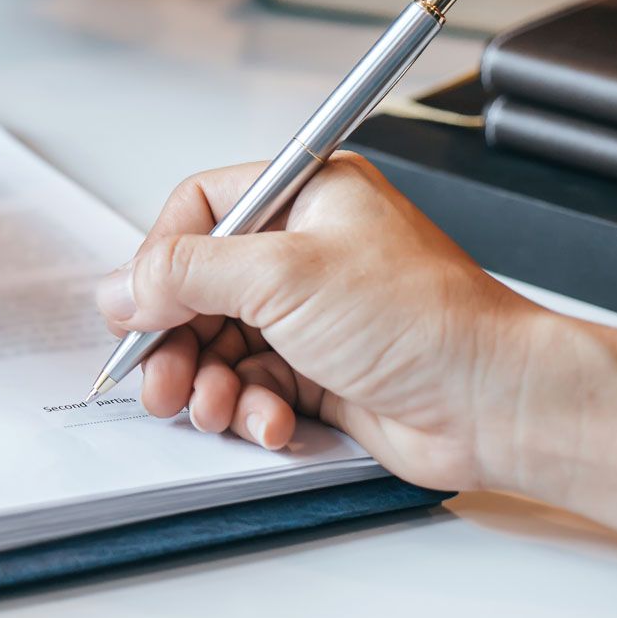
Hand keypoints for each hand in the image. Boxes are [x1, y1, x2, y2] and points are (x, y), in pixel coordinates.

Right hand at [95, 155, 552, 490]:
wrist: (495, 404)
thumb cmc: (422, 321)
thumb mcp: (283, 276)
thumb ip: (186, 274)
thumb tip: (121, 288)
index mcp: (304, 196)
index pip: (199, 209)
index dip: (160, 259)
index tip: (138, 305)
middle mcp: (305, 249)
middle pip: (198, 286)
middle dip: (173, 338)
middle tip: (157, 377)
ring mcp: (311, 313)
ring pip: (218, 343)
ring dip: (205, 381)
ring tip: (210, 407)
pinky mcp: (319, 370)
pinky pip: (251, 384)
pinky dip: (248, 408)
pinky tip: (268, 421)